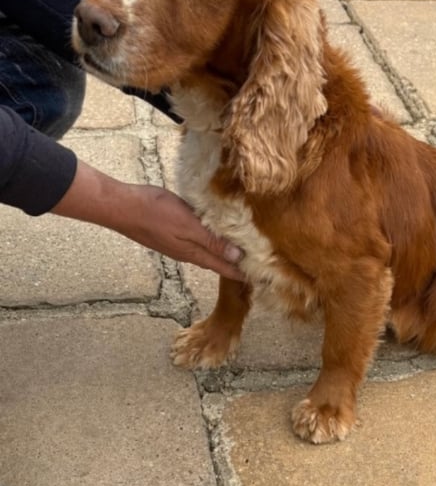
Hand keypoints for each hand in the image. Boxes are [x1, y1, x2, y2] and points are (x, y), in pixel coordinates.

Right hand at [51, 160, 244, 280]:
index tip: (262, 278)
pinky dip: (210, 239)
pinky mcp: (170, 232)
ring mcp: (177, 243)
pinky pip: (196, 239)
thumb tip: (237, 256)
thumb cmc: (155, 213)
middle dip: (236, 263)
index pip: (225, 266)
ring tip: (241, 249)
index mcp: (194, 253)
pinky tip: (214, 231)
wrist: (122, 207)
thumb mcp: (189, 225)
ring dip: (223, 251)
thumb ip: (212, 241)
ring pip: (207, 250)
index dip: (243, 272)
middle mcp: (187, 252)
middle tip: (257, 264)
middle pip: (217, 260)